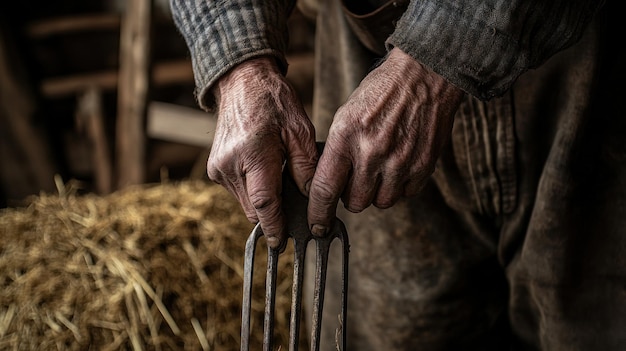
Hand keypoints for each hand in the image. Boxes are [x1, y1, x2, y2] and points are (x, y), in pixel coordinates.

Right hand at [207, 57, 317, 247]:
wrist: (241, 83)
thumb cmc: (274, 102)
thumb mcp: (300, 130)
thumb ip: (306, 167)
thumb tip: (310, 199)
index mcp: (253, 154)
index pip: (264, 203)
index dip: (275, 226)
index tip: (282, 242)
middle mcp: (230, 165)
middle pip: (254, 209)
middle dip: (273, 214)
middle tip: (294, 208)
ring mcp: (219, 168)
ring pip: (246, 203)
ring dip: (263, 201)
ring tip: (279, 178)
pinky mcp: (215, 169)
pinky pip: (238, 192)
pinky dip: (253, 190)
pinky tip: (265, 172)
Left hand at [307, 47, 463, 235]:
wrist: (424, 75)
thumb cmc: (380, 93)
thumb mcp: (346, 115)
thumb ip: (336, 151)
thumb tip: (326, 185)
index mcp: (346, 137)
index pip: (324, 189)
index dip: (317, 213)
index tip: (316, 225)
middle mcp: (373, 152)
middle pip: (355, 203)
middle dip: (351, 196)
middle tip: (355, 177)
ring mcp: (401, 161)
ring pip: (381, 202)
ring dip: (376, 192)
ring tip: (379, 167)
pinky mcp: (423, 165)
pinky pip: (405, 194)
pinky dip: (399, 186)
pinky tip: (399, 162)